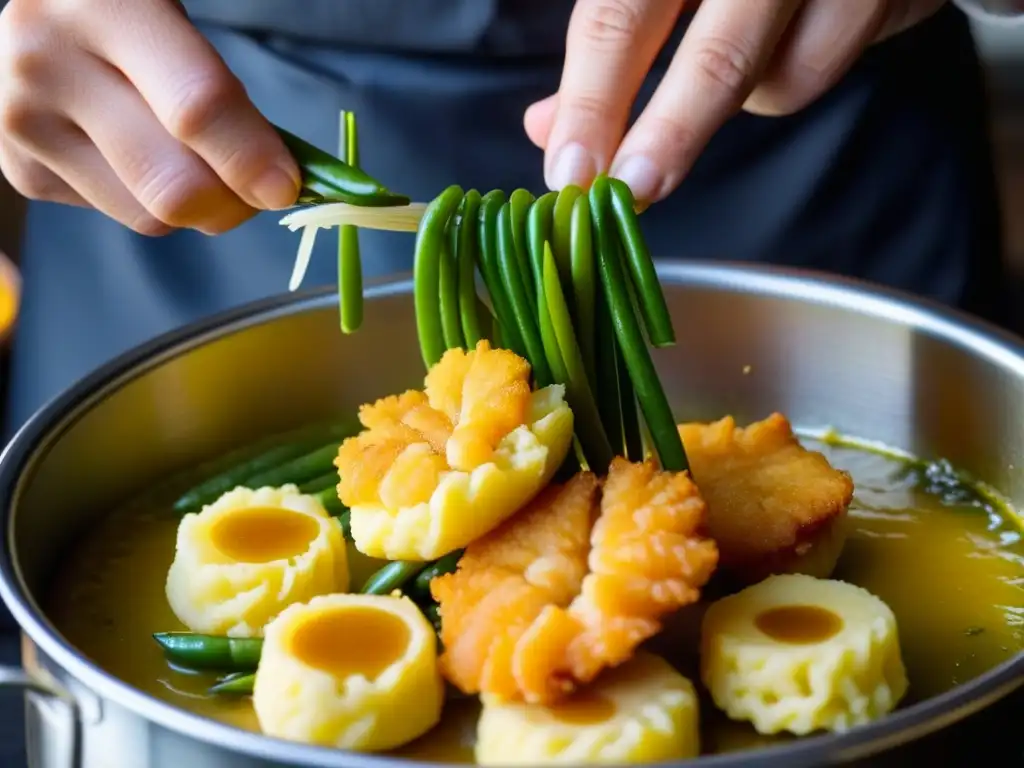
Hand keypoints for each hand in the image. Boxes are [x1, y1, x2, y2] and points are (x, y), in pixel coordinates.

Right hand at [0, 0, 299, 235]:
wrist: (41, 23)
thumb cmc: (128, 16)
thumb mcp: (178, 22)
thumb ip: (222, 91)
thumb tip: (279, 180)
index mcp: (106, 7)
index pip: (196, 107)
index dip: (250, 157)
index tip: (286, 185)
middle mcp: (48, 63)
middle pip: (173, 184)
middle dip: (234, 202)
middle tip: (259, 191)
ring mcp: (24, 123)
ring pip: (149, 215)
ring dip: (196, 208)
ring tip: (195, 162)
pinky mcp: (21, 170)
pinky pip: (120, 215)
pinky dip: (149, 200)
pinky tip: (139, 156)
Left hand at [525, 0, 945, 204]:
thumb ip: (610, 41)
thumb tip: (547, 128)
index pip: (617, 16)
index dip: (590, 102)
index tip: (570, 172)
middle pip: (715, 58)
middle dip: (667, 136)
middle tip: (630, 191)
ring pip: (776, 82)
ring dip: (739, 99)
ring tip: (735, 54)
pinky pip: (820, 67)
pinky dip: (788, 75)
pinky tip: (789, 33)